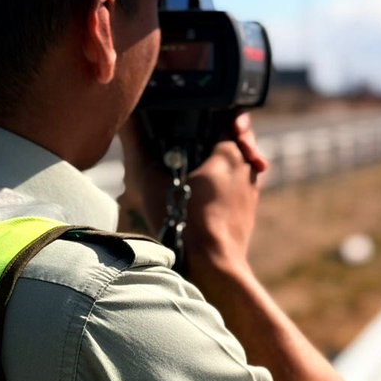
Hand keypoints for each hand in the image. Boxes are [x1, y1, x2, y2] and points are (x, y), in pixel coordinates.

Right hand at [117, 113, 268, 272]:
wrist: (214, 266)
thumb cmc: (184, 221)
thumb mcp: (150, 179)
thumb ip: (137, 142)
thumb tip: (127, 116)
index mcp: (230, 150)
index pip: (226, 116)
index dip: (209, 114)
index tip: (194, 122)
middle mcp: (248, 165)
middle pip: (232, 138)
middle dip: (212, 139)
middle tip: (189, 147)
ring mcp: (252, 188)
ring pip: (236, 162)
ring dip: (216, 162)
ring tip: (192, 171)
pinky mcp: (250, 208)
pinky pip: (237, 184)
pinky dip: (222, 183)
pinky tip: (201, 194)